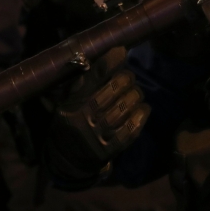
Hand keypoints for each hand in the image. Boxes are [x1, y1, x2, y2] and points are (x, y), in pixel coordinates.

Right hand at [43, 46, 149, 188]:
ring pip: (124, 109)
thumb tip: (111, 56)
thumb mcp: (68, 101)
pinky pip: (130, 130)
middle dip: (126, 80)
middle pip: (112, 92)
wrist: (66, 159)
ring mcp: (97, 136)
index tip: (121, 51)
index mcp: (71, 104)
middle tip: (129, 78)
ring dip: (135, 96)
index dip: (109, 63)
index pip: (91, 79)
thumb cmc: (71, 121)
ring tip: (135, 93)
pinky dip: (140, 116)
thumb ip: (85, 82)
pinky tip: (143, 108)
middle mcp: (83, 119)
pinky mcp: (109, 150)